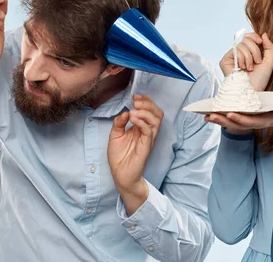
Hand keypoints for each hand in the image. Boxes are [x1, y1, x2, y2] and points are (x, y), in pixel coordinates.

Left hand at [107, 95, 163, 213]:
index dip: (146, 101)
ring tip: (134, 110)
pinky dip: (142, 122)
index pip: (150, 110)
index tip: (135, 96)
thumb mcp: (115, 135)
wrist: (120, 175)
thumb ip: (119, 122)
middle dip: (148, 104)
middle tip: (136, 101)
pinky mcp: (146, 146)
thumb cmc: (119, 156)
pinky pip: (149, 131)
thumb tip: (125, 111)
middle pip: (157, 113)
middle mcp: (147, 132)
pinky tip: (132, 119)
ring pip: (156, 120)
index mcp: (141, 128)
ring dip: (145, 112)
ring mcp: (148, 139)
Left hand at [206, 92, 272, 130]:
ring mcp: (251, 121)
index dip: (241, 118)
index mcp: (266, 121)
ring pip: (233, 123)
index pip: (251, 121)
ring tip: (206, 116)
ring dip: (220, 120)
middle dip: (224, 121)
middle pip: (238, 124)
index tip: (230, 113)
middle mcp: (256, 122)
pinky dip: (222, 117)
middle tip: (210, 116)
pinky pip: (232, 118)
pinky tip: (210, 114)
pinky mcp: (246, 117)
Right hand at [219, 32, 272, 91]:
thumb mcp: (269, 61)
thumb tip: (264, 34)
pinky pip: (235, 50)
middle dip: (255, 50)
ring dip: (249, 57)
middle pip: (246, 39)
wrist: (251, 91)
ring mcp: (231, 57)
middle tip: (256, 62)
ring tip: (249, 68)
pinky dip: (242, 58)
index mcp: (248, 53)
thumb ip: (269, 47)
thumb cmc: (259, 80)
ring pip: (241, 45)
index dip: (254, 36)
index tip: (261, 42)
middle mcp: (239, 54)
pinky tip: (242, 68)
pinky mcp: (225, 60)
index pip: (248, 37)